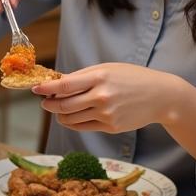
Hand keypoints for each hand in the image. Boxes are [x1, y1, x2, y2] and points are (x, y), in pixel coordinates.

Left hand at [34, 63, 176, 133]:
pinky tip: (71, 117)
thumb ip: (82, 77)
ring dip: (59, 115)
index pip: (64, 85)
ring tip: (58, 109)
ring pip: (70, 119)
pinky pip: (82, 127)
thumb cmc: (132, 78)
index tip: (35, 89)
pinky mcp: (110, 127)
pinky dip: (72, 122)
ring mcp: (106, 114)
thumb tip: (57, 83)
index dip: (46, 89)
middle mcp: (101, 97)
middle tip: (45, 101)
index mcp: (99, 77)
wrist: (160, 96)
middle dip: (49, 104)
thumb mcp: (107, 69)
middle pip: (63, 105)